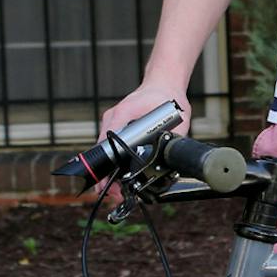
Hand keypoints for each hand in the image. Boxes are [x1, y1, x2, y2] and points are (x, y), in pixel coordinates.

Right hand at [89, 83, 190, 199]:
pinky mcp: (116, 124)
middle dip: (105, 175)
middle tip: (113, 193)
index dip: (108, 169)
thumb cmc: (165, 97)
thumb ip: (171, 138)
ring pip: (105, 149)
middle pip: (102, 152)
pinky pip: (111, 144)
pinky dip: (113, 159)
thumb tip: (170, 157)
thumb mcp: (174, 118)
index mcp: (121, 116)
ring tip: (114, 188)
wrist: (163, 84)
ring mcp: (113, 121)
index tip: (108, 184)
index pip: (107, 146)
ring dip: (108, 168)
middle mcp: (113, 119)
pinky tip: (117, 174)